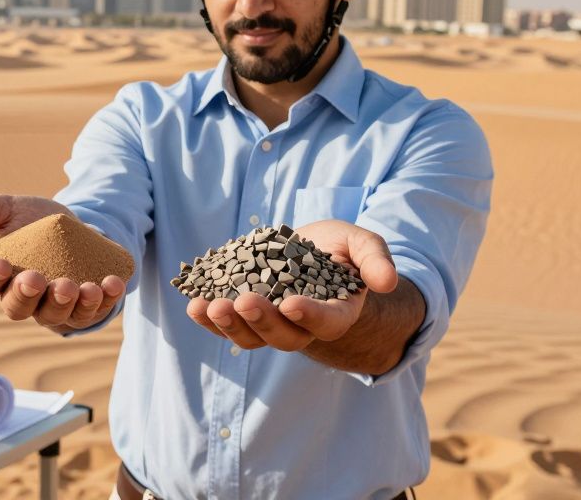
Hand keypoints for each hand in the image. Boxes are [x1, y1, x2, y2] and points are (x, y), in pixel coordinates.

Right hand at [0, 194, 126, 333]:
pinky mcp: (85, 310)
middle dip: (27, 295)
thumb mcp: (11, 209)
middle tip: (36, 278)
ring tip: (79, 286)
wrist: (79, 229)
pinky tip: (110, 283)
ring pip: (55, 316)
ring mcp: (55, 307)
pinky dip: (103, 300)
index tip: (1, 265)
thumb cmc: (37, 222)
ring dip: (66, 303)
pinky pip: (92, 313)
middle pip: (17, 308)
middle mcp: (24, 298)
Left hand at [186, 219, 397, 351]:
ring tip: (207, 307)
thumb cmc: (340, 249)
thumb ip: (375, 260)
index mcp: (336, 312)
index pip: (327, 322)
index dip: (310, 316)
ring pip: (249, 336)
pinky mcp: (243, 312)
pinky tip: (194, 303)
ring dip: (227, 325)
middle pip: (282, 336)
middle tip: (243, 302)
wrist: (309, 249)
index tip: (292, 304)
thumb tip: (387, 281)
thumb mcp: (361, 244)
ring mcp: (269, 322)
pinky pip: (224, 323)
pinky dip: (207, 318)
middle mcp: (301, 326)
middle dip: (261, 321)